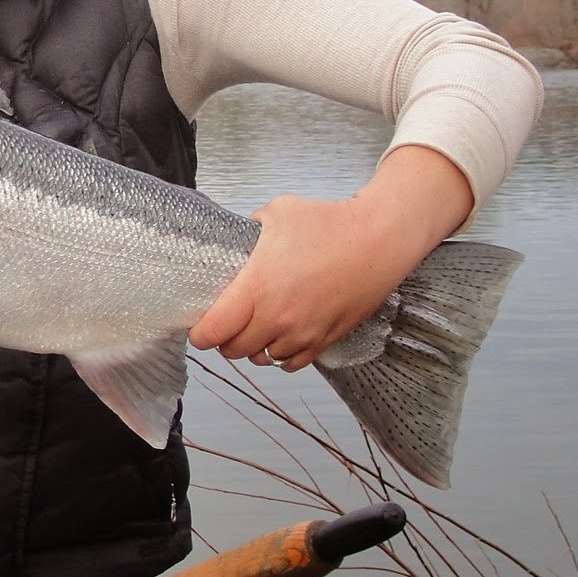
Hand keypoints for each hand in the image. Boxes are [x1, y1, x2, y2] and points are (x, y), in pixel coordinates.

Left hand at [188, 146, 472, 370]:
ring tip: (251, 328)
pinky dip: (280, 356)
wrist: (380, 240)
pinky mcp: (325, 340)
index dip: (199, 332)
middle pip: (234, 350)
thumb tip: (237, 237)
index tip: (197, 325)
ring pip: (262, 359)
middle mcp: (278, 318)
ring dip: (252, 348)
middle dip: (223, 340)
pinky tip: (278, 338)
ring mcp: (303, 333)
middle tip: (223, 324)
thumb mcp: (277, 212)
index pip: (213, 331)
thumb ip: (248, 228)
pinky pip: (292, 363)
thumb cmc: (329, 223)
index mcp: (257, 287)